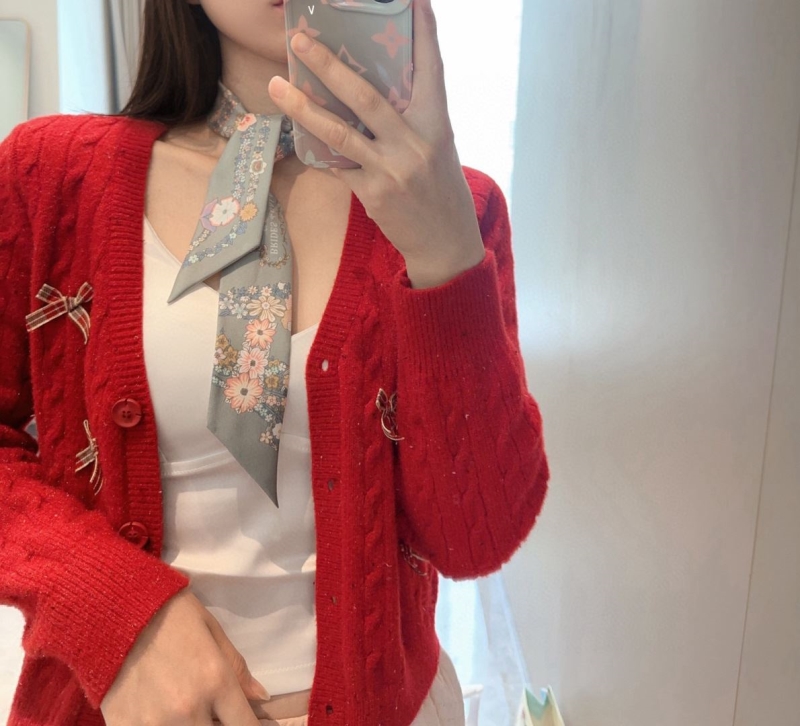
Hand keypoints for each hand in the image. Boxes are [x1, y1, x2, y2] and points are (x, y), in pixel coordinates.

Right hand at [100, 589, 266, 724]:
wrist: (112, 610)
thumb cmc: (168, 614)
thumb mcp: (210, 631)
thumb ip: (236, 668)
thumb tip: (260, 697)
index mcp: (214, 680)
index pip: (245, 725)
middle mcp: (188, 708)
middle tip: (216, 713)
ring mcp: (154, 724)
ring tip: (191, 713)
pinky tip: (162, 714)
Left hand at [268, 0, 485, 287]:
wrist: (446, 244)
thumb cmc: (442, 191)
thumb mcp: (438, 148)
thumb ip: (412, 120)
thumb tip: (375, 93)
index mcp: (436, 125)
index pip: (431, 69)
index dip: (423, 31)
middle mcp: (414, 143)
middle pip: (366, 96)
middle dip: (329, 65)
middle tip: (300, 39)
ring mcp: (391, 170)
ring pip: (339, 132)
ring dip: (303, 107)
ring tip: (276, 85)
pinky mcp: (372, 194)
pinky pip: (337, 165)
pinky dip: (317, 149)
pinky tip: (297, 132)